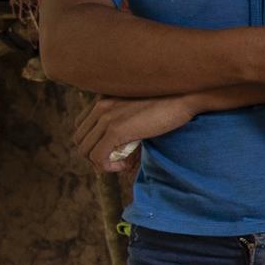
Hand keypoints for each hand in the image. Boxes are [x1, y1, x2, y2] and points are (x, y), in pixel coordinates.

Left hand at [75, 94, 195, 174]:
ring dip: (101, 163)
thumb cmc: (169, 103)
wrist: (184, 97)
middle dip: (94, 156)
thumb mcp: (138, 108)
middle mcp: (100, 106)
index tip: (112, 151)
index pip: (80, 126)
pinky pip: (98, 157)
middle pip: (80, 140)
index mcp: (104, 99)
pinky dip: (107, 167)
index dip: (92, 143)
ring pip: (86, 150)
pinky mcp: (116, 130)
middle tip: (116, 161)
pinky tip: (124, 166)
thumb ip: (125, 120)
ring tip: (122, 164)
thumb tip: (122, 146)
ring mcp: (107, 118)